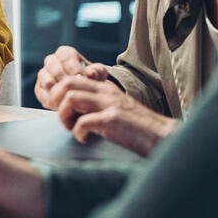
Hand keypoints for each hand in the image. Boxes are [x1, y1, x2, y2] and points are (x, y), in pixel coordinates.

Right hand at [34, 45, 109, 108]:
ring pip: (47, 82)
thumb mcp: (99, 73)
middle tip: (77, 91)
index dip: (74, 69)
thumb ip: (97, 71)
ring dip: (59, 91)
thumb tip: (91, 73)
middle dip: (67, 82)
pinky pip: (42, 93)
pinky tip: (64, 104)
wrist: (84, 91)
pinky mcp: (39, 88)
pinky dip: (53, 99)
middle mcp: (51, 61)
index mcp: (64, 53)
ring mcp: (43, 75)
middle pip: (55, 69)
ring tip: (71, 99)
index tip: (83, 79)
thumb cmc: (91, 79)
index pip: (66, 57)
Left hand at [51, 75, 176, 156]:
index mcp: (105, 88)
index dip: (58, 92)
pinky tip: (84, 139)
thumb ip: (95, 106)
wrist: (162, 137)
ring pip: (71, 98)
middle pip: (67, 83)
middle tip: (60, 117)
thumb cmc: (136, 128)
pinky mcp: (112, 119)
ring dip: (64, 115)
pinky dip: (77, 132)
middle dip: (55, 99)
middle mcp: (106, 92)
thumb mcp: (114, 110)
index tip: (57, 108)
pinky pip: (82, 122)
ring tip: (70, 128)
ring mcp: (109, 104)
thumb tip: (70, 113)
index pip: (72, 78)